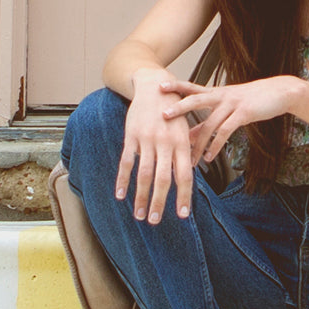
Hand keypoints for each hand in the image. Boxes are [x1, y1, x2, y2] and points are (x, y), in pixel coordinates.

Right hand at [116, 72, 194, 223]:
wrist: (154, 87)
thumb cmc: (173, 112)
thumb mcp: (184, 130)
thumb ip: (185, 153)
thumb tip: (187, 180)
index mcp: (181, 143)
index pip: (185, 175)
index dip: (184, 196)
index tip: (182, 215)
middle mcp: (165, 143)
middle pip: (163, 179)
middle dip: (160, 202)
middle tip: (155, 221)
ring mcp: (147, 140)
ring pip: (144, 174)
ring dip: (141, 197)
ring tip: (140, 215)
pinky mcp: (131, 136)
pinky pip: (126, 162)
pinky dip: (123, 180)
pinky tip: (121, 195)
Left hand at [159, 76, 303, 166]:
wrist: (280, 92)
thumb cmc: (253, 100)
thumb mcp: (228, 108)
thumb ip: (208, 121)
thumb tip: (187, 136)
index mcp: (216, 93)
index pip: (191, 88)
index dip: (176, 86)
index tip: (159, 87)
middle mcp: (221, 96)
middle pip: (195, 100)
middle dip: (178, 107)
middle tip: (162, 116)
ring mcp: (232, 104)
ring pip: (210, 123)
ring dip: (198, 143)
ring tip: (189, 159)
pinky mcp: (244, 113)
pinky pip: (225, 132)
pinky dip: (216, 146)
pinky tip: (210, 157)